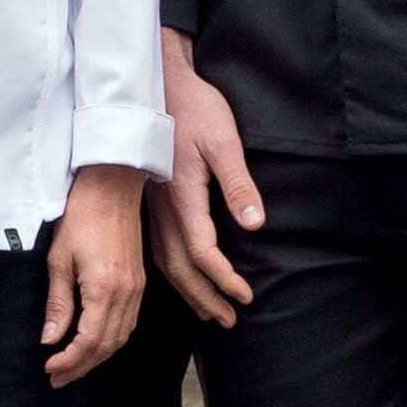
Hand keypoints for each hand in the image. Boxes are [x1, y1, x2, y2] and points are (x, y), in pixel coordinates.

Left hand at [40, 165, 145, 383]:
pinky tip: (95, 342)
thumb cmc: (81, 217)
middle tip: (57, 378)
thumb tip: (51, 339)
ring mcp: (136, 289)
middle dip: (81, 366)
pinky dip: (111, 339)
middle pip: (107, 346)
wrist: (111, 187)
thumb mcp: (59, 260)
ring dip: (96, 356)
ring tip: (72, 366)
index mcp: (105, 290)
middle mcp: (127, 295)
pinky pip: (129, 322)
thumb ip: (58, 304)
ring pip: (120, 337)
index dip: (69, 361)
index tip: (50, 369)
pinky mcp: (139, 282)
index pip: (89, 342)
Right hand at [155, 30, 263, 321]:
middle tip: (229, 319)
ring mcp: (153, 206)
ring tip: (207, 311)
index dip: (224, 278)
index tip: (246, 295)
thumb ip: (238, 185)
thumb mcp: (224, 142)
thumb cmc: (194, 109)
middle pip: (180, 267)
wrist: (158, 86)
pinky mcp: (151, 200)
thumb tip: (255, 225)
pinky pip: (159, 247)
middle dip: (205, 296)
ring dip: (188, 290)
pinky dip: (173, 271)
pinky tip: (183, 277)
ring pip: (165, 261)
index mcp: (182, 197)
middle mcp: (163, 208)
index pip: (202, 251)